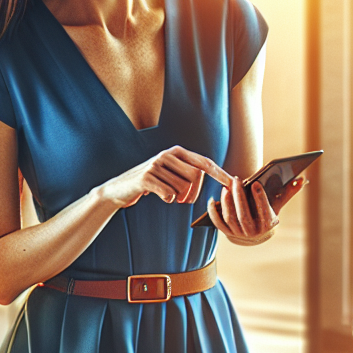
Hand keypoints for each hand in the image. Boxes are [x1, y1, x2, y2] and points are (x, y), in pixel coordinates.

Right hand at [97, 146, 233, 209]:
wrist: (119, 189)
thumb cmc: (150, 183)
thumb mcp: (170, 173)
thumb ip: (187, 171)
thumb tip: (210, 174)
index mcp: (177, 152)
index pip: (204, 162)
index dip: (220, 173)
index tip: (233, 183)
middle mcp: (168, 154)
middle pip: (196, 177)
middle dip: (193, 193)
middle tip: (183, 200)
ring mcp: (156, 164)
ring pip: (182, 187)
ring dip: (178, 198)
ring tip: (168, 196)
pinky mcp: (147, 177)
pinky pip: (169, 194)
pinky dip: (168, 199)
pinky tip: (160, 196)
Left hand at [206, 177, 305, 245]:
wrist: (255, 235)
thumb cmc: (266, 213)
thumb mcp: (277, 204)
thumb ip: (288, 191)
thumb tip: (302, 179)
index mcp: (267, 225)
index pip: (264, 212)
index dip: (259, 198)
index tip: (255, 183)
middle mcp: (253, 232)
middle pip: (243, 214)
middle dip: (239, 196)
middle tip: (236, 179)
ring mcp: (239, 234)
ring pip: (230, 218)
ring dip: (227, 202)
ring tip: (226, 187)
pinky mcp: (227, 233)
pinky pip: (218, 223)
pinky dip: (214, 212)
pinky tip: (212, 199)